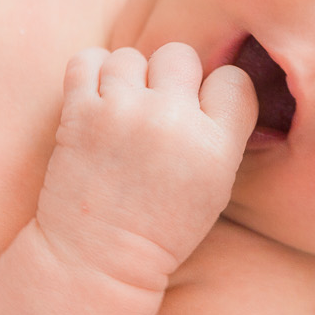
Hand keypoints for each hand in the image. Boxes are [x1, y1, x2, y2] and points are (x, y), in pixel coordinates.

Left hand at [37, 44, 256, 284]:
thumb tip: (210, 80)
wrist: (97, 260)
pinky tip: (96, 98)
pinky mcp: (80, 113)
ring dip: (125, 78)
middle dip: (169, 77)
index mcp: (215, 146)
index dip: (216, 91)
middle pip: (180, 55)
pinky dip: (89, 72)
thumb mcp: (214, 187)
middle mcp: (172, 122)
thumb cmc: (160, 228)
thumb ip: (221, 133)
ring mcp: (123, 114)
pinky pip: (87, 59)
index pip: (233, 79)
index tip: (200, 111)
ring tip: (121, 111)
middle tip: (156, 108)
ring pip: (131, 55)